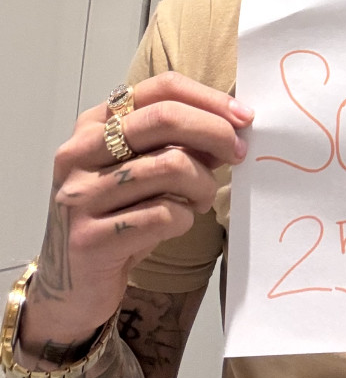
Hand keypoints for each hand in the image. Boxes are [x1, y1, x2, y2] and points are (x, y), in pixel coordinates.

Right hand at [17, 72, 253, 357]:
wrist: (70, 289)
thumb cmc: (115, 218)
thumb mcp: (138, 169)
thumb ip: (173, 142)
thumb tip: (231, 124)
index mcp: (93, 124)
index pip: (160, 88)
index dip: (208, 98)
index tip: (242, 116)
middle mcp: (80, 153)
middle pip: (165, 118)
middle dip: (215, 131)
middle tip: (238, 152)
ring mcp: (81, 196)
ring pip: (171, 166)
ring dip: (203, 184)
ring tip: (201, 199)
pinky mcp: (91, 239)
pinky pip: (164, 214)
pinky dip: (186, 218)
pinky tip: (179, 223)